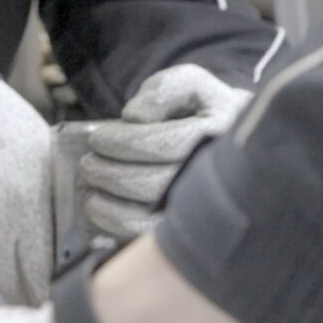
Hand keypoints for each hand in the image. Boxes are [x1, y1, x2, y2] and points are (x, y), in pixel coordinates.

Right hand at [0, 78, 57, 303]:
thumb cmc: (2, 125)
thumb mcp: (45, 156)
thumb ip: (57, 200)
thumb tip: (74, 235)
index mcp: (24, 212)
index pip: (37, 278)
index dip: (45, 294)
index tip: (53, 297)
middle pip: (8, 282)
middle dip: (23, 287)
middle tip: (34, 284)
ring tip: (2, 218)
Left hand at [78, 65, 251, 237]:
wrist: (235, 147)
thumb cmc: (204, 112)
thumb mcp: (192, 85)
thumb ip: (164, 90)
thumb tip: (134, 117)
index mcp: (218, 136)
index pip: (164, 145)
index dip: (123, 144)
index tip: (97, 138)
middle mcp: (215, 177)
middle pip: (153, 185)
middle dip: (109, 173)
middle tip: (87, 163)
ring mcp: (203, 210)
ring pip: (148, 218)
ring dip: (108, 203)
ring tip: (89, 186)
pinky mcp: (188, 231)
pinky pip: (147, 237)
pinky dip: (116, 224)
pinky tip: (99, 208)